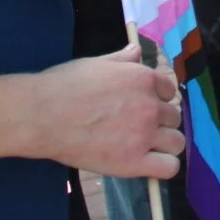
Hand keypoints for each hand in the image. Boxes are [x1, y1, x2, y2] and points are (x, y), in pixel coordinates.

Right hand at [27, 45, 184, 179]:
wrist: (43, 115)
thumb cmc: (65, 86)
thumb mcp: (97, 63)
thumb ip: (122, 59)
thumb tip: (136, 51)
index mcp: (143, 79)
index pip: (168, 91)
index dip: (157, 99)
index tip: (142, 107)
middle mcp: (149, 106)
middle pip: (173, 117)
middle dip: (160, 122)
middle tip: (138, 128)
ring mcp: (143, 135)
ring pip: (176, 142)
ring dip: (165, 144)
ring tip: (145, 147)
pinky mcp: (133, 162)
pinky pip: (168, 167)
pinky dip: (163, 166)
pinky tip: (148, 163)